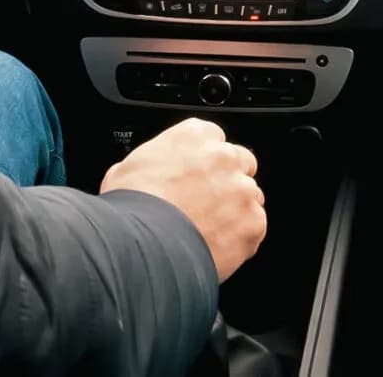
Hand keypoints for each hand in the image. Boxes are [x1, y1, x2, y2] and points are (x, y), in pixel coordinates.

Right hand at [99, 117, 266, 281]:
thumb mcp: (126, 169)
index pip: (212, 138)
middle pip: (240, 163)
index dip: (204, 160)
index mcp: (193, 136)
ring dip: (236, 211)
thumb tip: (147, 174)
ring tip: (208, 231)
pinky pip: (255, 228)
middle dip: (228, 181)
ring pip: (251, 197)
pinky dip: (241, 239)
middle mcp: (223, 157)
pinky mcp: (254, 222)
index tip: (196, 175)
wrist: (145, 247)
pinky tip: (216, 247)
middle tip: (206, 204)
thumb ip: (152, 162)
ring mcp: (242, 190)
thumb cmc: (131, 208)